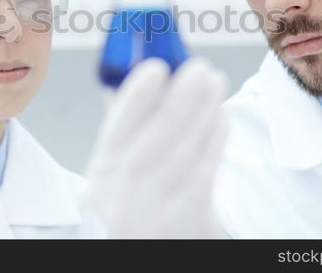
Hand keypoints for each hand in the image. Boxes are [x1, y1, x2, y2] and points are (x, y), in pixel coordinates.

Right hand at [84, 57, 228, 237]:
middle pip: (154, 139)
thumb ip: (123, 128)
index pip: (116, 130)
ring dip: (203, 110)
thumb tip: (133, 78)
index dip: (136, 97)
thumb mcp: (113, 174)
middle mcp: (124, 194)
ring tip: (215, 82)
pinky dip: (215, 136)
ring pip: (185, 150)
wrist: (144, 255)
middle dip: (180, 97)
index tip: (156, 68)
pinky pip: (206, 168)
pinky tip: (220, 114)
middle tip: (198, 68)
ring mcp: (157, 207)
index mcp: (101, 176)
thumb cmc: (132, 208)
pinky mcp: (190, 215)